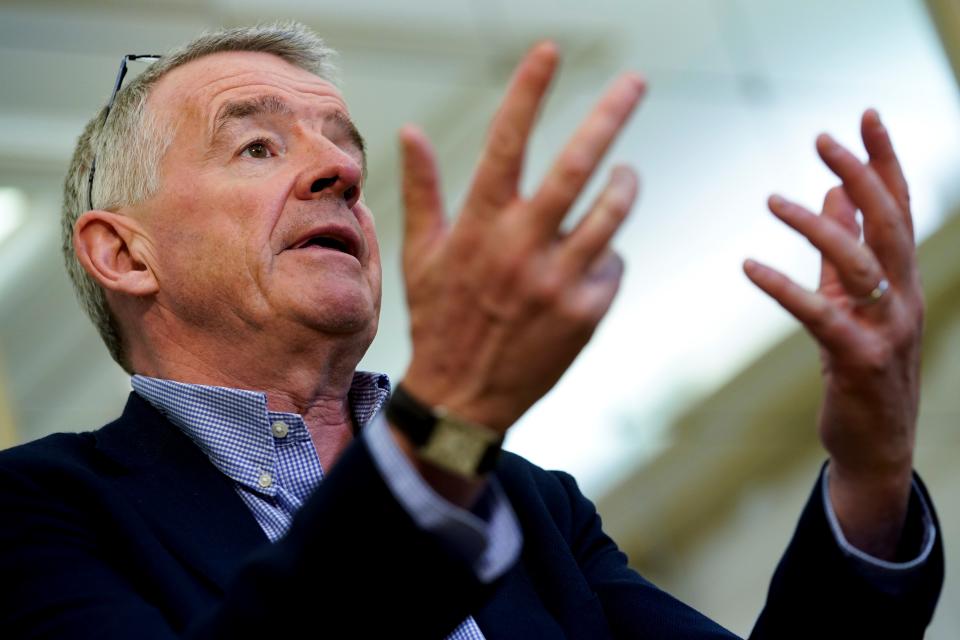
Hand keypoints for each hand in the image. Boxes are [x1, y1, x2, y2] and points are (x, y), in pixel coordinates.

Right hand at [398, 42, 644, 434]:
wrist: (462, 397)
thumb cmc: (440, 318)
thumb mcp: (423, 255)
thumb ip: (422, 190)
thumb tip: (410, 130)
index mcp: (479, 226)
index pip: (507, 142)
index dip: (529, 91)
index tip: (550, 50)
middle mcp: (521, 247)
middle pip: (577, 166)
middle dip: (609, 115)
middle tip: (635, 81)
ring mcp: (558, 281)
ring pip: (612, 212)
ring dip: (624, 184)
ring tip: (624, 174)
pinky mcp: (586, 313)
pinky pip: (614, 265)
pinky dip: (606, 258)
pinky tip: (586, 270)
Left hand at [744, 110, 920, 557]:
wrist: (876, 445)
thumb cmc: (861, 367)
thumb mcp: (854, 300)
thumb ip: (845, 248)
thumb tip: (834, 194)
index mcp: (901, 279)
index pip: (898, 208)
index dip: (885, 160)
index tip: (865, 115)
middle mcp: (903, 297)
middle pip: (889, 223)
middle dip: (861, 175)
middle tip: (823, 137)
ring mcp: (887, 330)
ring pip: (859, 264)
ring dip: (818, 226)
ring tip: (773, 199)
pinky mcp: (859, 362)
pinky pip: (820, 316)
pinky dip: (785, 288)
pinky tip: (749, 266)